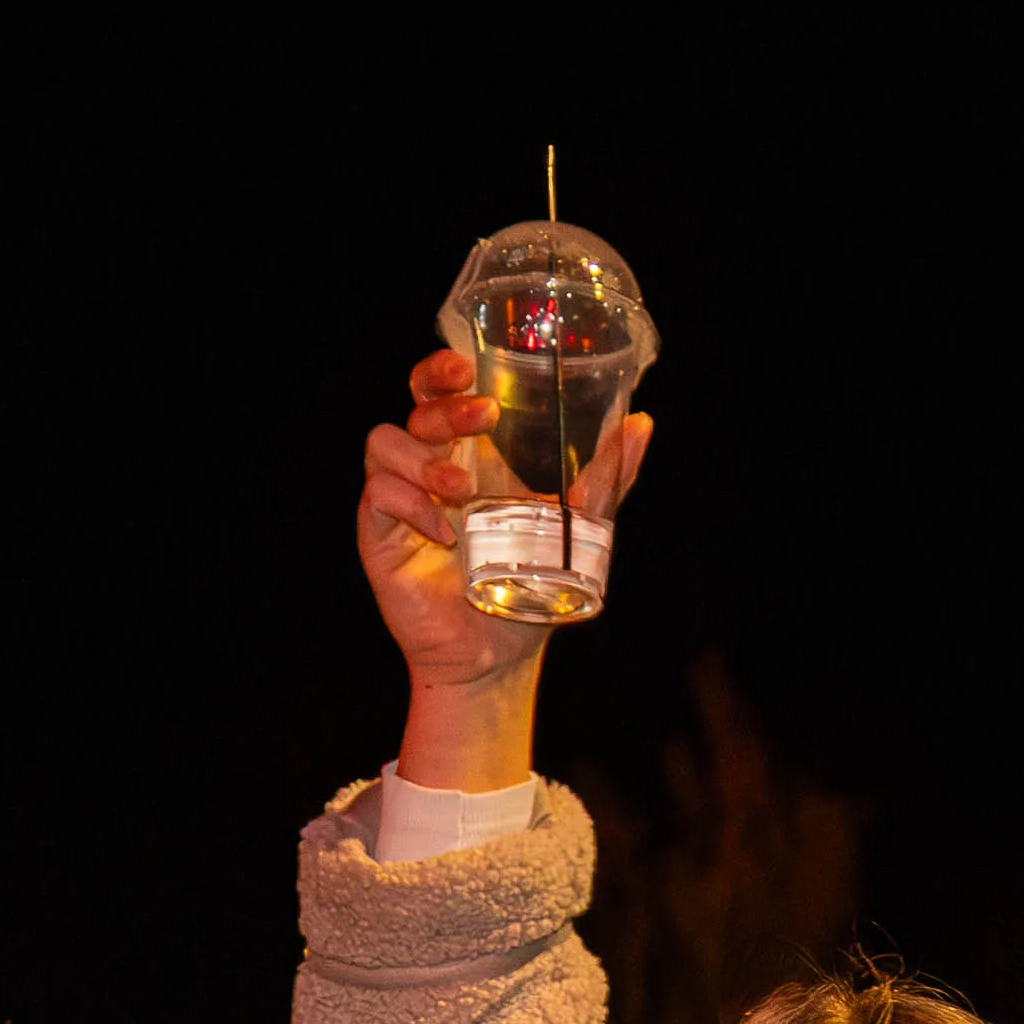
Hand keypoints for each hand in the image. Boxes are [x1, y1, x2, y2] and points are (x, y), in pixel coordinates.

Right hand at [360, 347, 657, 787]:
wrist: (498, 656)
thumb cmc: (528, 587)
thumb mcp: (579, 527)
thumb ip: (606, 478)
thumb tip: (642, 424)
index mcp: (469, 453)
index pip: (437, 390)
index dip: (440, 370)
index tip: (468, 368)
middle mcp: (429, 468)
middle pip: (414, 407)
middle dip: (444, 404)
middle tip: (484, 419)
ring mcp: (401, 499)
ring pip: (384, 442)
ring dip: (423, 456)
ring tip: (462, 488)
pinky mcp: (381, 535)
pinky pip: (380, 496)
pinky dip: (411, 504)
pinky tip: (445, 530)